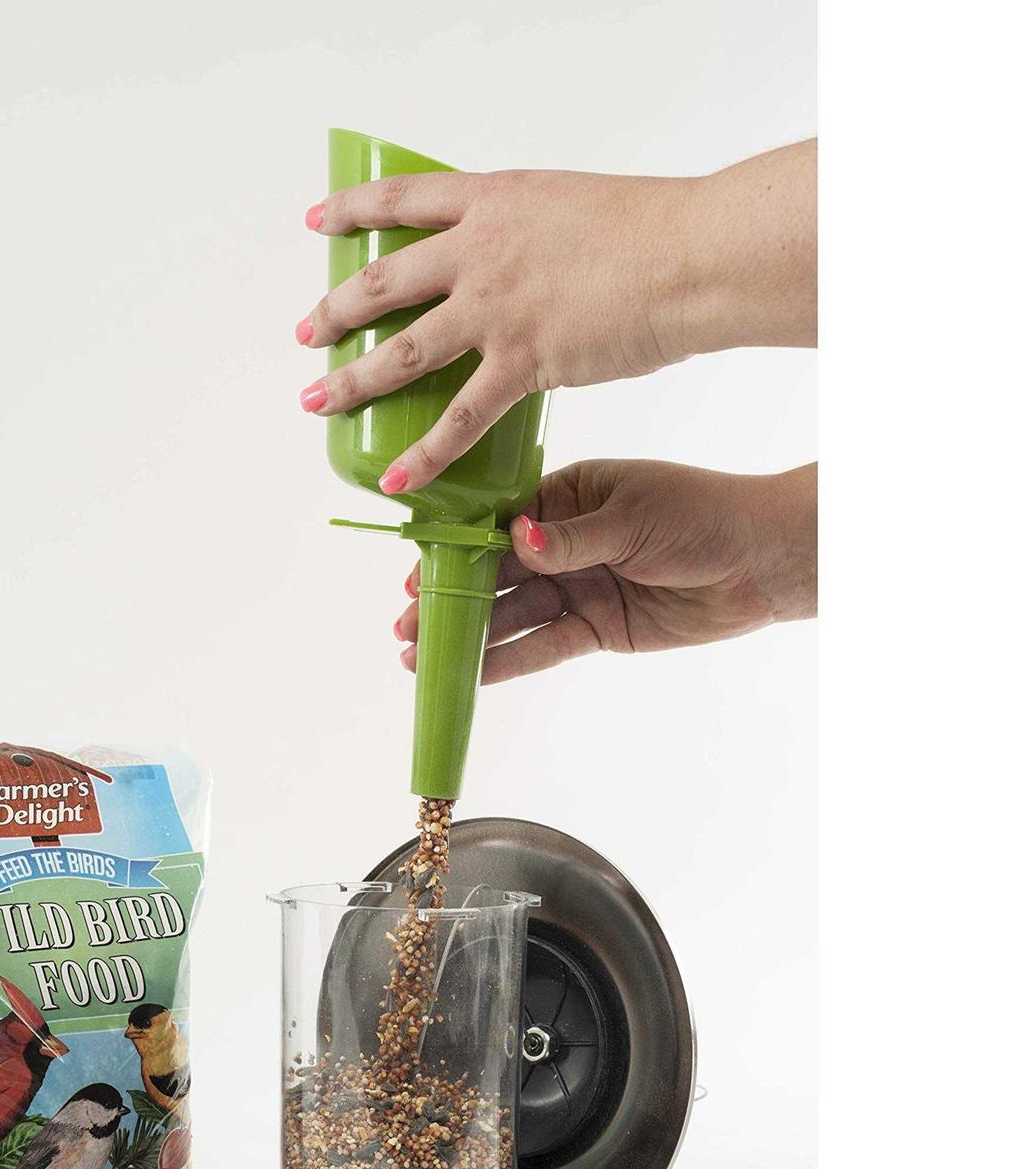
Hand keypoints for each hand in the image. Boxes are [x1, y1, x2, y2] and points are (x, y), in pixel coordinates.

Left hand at [299, 142, 816, 493]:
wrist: (692, 256)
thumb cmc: (655, 230)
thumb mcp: (574, 209)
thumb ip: (533, 236)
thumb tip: (525, 267)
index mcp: (495, 201)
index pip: (403, 198)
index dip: (352, 210)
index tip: (317, 221)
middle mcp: (481, 251)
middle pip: (384, 282)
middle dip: (336, 311)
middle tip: (307, 334)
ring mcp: (495, 309)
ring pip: (402, 351)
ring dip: (353, 381)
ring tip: (318, 403)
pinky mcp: (521, 362)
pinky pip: (460, 420)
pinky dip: (425, 455)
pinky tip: (395, 480)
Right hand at [394, 461, 816, 682]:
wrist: (763, 561)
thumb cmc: (702, 516)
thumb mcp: (631, 518)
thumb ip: (570, 539)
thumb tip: (516, 541)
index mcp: (565, 496)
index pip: (496, 523)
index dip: (454, 550)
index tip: (417, 572)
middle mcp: (563, 541)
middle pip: (494, 573)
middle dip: (449, 598)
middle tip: (405, 623)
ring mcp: (577, 586)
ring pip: (512, 613)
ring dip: (469, 634)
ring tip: (419, 654)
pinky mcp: (596, 628)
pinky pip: (544, 645)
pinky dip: (508, 660)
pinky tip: (470, 672)